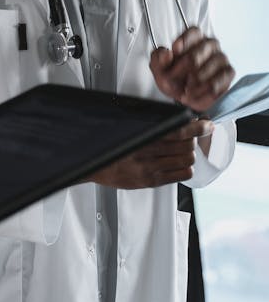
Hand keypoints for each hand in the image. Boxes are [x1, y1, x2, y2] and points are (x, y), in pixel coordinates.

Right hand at [92, 119, 212, 188]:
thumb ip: (151, 126)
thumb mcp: (128, 129)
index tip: (206, 124)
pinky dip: (186, 168)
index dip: (197, 127)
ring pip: (187, 160)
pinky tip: (178, 164)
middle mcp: (148, 153)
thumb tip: (175, 119)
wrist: (94, 165)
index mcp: (143, 136)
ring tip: (182, 151)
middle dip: (192, 140)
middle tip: (189, 137)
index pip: (178, 130)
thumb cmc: (111, 146)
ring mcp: (151, 168)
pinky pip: (181, 175)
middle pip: (186, 145)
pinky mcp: (152, 181)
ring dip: (189, 154)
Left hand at [150, 26, 233, 110]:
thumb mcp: (159, 67)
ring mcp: (221, 57)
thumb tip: (166, 53)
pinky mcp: (228, 72)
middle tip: (173, 79)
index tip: (174, 52)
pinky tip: (194, 94)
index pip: (193, 31)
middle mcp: (210, 44)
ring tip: (185, 89)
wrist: (184, 95)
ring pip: (206, 70)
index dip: (183, 42)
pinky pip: (217, 83)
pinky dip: (202, 92)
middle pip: (195, 55)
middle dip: (180, 71)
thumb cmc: (173, 77)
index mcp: (193, 37)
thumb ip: (158, 58)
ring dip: (191, 84)